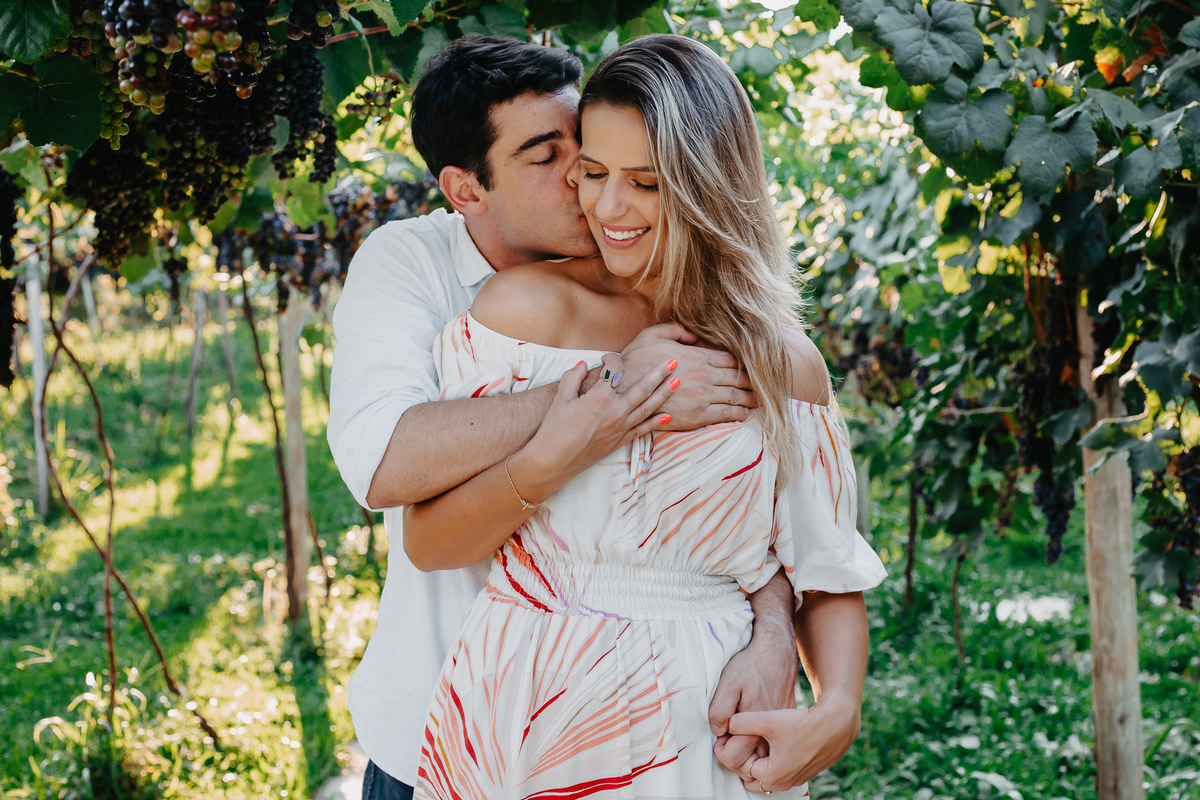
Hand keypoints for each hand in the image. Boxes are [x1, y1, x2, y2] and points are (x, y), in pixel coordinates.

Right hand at [509, 355, 679, 500]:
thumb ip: (573, 377)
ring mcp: (620, 428)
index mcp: (600, 397)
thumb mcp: (561, 398)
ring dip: (664, 393)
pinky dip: (657, 422)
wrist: (554, 460)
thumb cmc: (554, 429)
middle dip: (659, 373)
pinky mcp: (620, 441)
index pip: (615, 370)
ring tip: (677, 381)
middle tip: (673, 361)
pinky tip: (669, 415)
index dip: (613, 358)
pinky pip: (643, 429)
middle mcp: (615, 411)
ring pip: (648, 407)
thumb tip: (584, 365)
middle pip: (642, 388)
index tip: (608, 357)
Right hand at [613, 324, 756, 430]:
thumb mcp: (653, 334)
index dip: (743, 363)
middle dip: (753, 381)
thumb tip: (693, 335)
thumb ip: (676, 330)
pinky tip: (747, 415)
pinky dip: (740, 414)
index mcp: (697, 355)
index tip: (752, 366)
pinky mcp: (698, 415)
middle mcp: (705, 375)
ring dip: (751, 398)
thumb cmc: (636, 361)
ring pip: (736, 396)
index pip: (729, 359)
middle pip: (738, 377)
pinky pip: (726, 414)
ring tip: (762, 400)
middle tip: (766, 385)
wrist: (624, 390)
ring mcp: (703, 396)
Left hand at [709, 620, 798, 773]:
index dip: (721, 749)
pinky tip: (755, 732)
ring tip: (740, 734)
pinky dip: (763, 750)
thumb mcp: (729, 683)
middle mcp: (775, 738)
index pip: (734, 760)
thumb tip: (718, 731)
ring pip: (764, 763)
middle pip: (750, 768)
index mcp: (758, 729)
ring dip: (749, 755)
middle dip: (735, 755)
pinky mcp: (789, 728)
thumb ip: (720, 710)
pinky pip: (775, 752)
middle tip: (729, 733)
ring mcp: (785, 736)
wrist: (779, 652)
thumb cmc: (752, 666)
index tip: (720, 732)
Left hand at [721, 694, 861, 792]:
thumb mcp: (766, 720)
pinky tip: (778, 739)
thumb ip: (741, 723)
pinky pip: (783, 770)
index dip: (736, 749)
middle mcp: (784, 783)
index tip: (736, 734)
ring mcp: (797, 779)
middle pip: (753, 777)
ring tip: (763, 737)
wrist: (836, 723)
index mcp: (771, 775)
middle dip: (747, 760)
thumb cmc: (802, 723)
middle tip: (747, 739)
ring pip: (768, 774)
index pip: (741, 767)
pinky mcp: (806, 771)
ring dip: (762, 760)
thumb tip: (726, 724)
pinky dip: (777, 759)